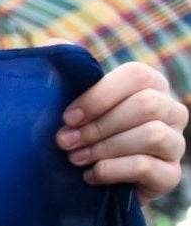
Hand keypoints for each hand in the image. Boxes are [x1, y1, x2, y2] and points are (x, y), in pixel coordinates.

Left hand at [56, 62, 186, 203]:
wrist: (90, 182)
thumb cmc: (82, 134)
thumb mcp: (73, 104)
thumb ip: (67, 74)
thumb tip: (51, 43)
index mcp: (151, 85)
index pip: (137, 75)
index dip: (100, 95)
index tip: (68, 117)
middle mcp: (171, 111)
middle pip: (146, 106)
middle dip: (99, 125)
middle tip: (65, 141)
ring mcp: (175, 143)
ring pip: (151, 135)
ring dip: (105, 147)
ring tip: (75, 158)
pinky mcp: (170, 175)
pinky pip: (148, 167)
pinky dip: (112, 170)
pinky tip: (90, 175)